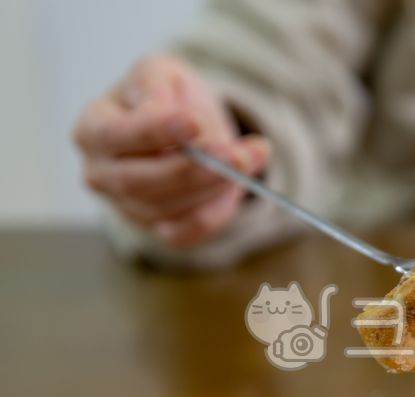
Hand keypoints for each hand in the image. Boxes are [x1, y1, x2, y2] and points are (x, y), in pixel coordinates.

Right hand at [74, 54, 268, 247]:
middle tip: (233, 155)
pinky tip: (236, 187)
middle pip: (139, 181)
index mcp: (92, 128)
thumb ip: (164, 92)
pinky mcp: (156, 228)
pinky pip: (184, 233)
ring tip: (249, 158)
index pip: (115, 135)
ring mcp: (125, 206)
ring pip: (166, 208)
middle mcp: (100, 173)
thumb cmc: (166, 96)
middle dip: (191, 169)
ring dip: (212, 186)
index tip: (193, 124)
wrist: (186, 125)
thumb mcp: (161, 72)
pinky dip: (213, 214)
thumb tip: (191, 128)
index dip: (154, 132)